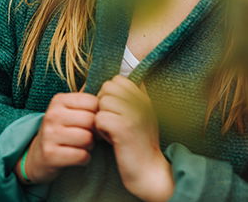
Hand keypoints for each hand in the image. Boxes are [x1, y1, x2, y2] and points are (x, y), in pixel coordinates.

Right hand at [15, 92, 97, 183]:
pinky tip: (79, 156)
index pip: (94, 102)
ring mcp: (49, 135)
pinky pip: (81, 156)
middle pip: (91, 121)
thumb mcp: (72, 110)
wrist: (38, 156)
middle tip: (92, 136)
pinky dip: (84, 158)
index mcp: (60, 100)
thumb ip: (89, 100)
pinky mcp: (49, 155)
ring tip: (84, 145)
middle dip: (96, 131)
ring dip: (90, 145)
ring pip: (87, 138)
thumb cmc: (64, 129)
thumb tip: (112, 86)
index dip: (100, 114)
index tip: (94, 121)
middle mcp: (52, 115)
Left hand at [95, 76, 173, 201]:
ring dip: (101, 117)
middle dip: (103, 103)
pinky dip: (100, 130)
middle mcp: (141, 102)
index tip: (115, 109)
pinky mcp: (123, 128)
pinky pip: (99, 118)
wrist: (148, 168)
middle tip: (111, 120)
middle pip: (107, 88)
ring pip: (102, 102)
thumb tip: (118, 83)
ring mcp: (134, 113)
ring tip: (111, 130)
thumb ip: (134, 99)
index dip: (110, 93)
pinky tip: (110, 138)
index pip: (118, 80)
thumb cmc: (140, 142)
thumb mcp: (143, 115)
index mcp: (144, 97)